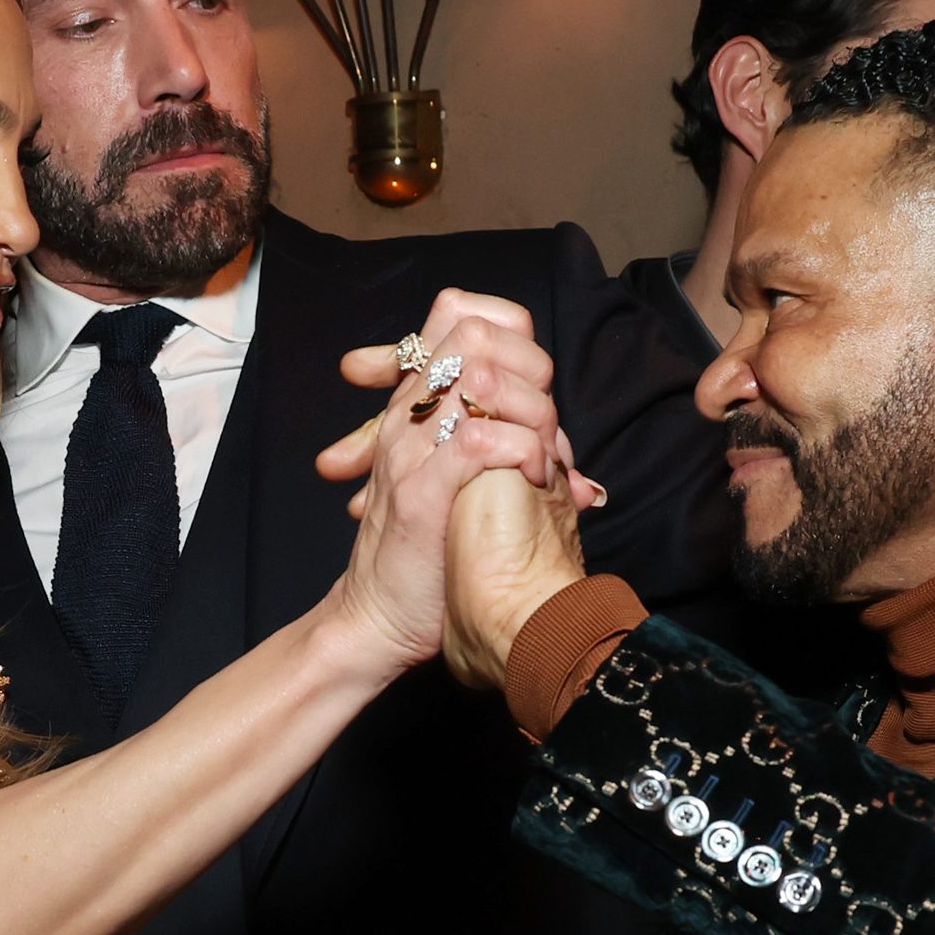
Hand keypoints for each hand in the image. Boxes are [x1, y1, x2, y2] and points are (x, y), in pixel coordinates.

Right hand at [327, 318, 592, 675]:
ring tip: (544, 453)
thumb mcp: (449, 484)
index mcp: (411, 409)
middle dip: (526, 367)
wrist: (376, 618)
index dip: (507, 330)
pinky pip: (476, 441)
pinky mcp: (422, 494)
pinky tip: (534, 475)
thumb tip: (558, 442)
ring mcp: (409, 453)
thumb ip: (488, 449)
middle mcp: (406, 418)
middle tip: (542, 420)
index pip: (457, 316)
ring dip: (529, 409)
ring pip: (476, 379)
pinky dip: (519, 450)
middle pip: (471, 335)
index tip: (532, 380)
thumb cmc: (424, 556)